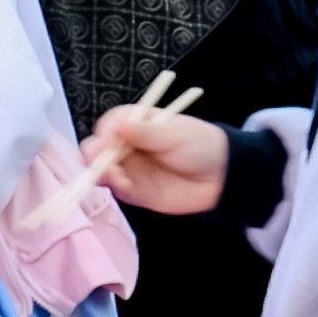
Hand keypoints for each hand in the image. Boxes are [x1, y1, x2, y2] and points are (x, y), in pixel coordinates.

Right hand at [89, 105, 228, 216]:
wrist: (223, 177)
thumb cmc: (200, 145)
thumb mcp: (175, 134)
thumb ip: (145, 133)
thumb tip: (117, 125)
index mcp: (136, 124)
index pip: (109, 125)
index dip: (104, 133)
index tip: (104, 141)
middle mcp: (128, 147)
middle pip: (99, 149)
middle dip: (94, 155)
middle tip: (97, 162)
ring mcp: (131, 170)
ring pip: (104, 171)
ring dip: (103, 173)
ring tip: (115, 175)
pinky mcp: (137, 192)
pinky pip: (119, 191)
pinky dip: (117, 188)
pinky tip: (125, 185)